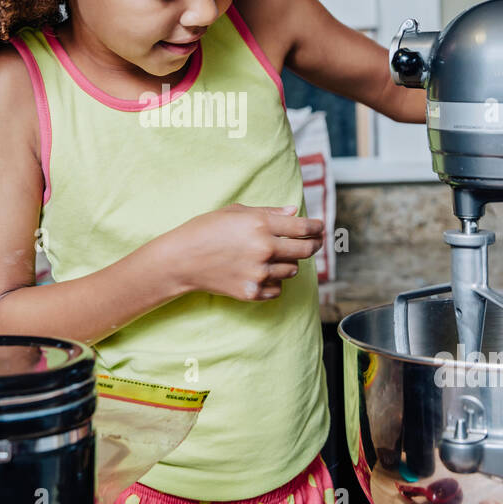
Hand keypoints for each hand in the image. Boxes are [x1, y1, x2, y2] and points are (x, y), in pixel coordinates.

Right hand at [165, 203, 324, 301]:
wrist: (181, 259)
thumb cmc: (205, 230)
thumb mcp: (235, 212)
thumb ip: (268, 212)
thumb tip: (295, 213)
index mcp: (260, 225)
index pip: (303, 228)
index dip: (317, 227)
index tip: (321, 228)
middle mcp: (264, 249)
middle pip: (305, 250)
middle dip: (313, 245)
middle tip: (312, 243)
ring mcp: (259, 273)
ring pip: (292, 270)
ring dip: (289, 263)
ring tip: (275, 257)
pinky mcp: (252, 291)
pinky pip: (278, 288)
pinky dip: (275, 281)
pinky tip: (263, 273)